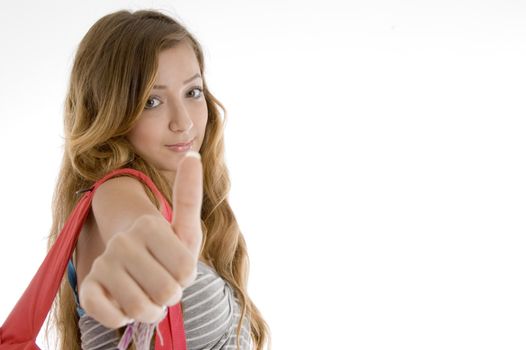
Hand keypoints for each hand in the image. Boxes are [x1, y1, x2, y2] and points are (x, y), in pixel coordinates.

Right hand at [79, 152, 202, 327]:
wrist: (133, 267)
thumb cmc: (167, 251)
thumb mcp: (186, 229)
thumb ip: (189, 195)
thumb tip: (193, 155)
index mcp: (149, 224)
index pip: (186, 271)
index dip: (187, 277)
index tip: (179, 267)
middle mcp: (123, 241)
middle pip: (166, 292)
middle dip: (170, 294)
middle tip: (162, 282)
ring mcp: (103, 264)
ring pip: (141, 308)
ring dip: (151, 309)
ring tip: (147, 293)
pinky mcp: (88, 290)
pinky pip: (113, 317)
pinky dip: (125, 318)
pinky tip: (124, 303)